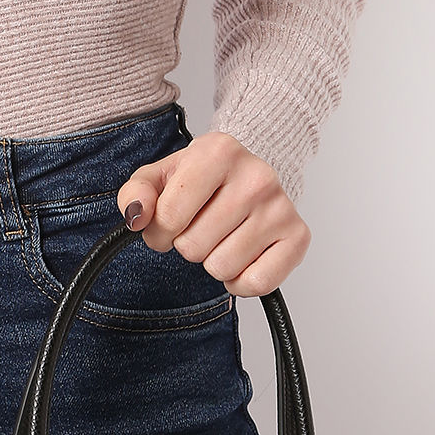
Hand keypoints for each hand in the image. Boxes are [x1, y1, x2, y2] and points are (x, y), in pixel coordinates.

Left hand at [116, 130, 310, 293]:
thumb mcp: (159, 177)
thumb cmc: (200, 180)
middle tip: (200, 226)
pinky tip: (242, 255)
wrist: (249, 175)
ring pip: (221, 268)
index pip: (168, 217)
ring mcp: (281, 207)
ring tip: (222, 236)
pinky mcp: (298, 236)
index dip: (158, 231)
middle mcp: (256, 176)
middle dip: (187, 245)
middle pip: (192, 248)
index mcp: (218, 152)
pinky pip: (256, 283)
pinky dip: (241, 280)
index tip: (168, 223)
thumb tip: (137, 216)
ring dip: (212, 261)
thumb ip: (135, 194)